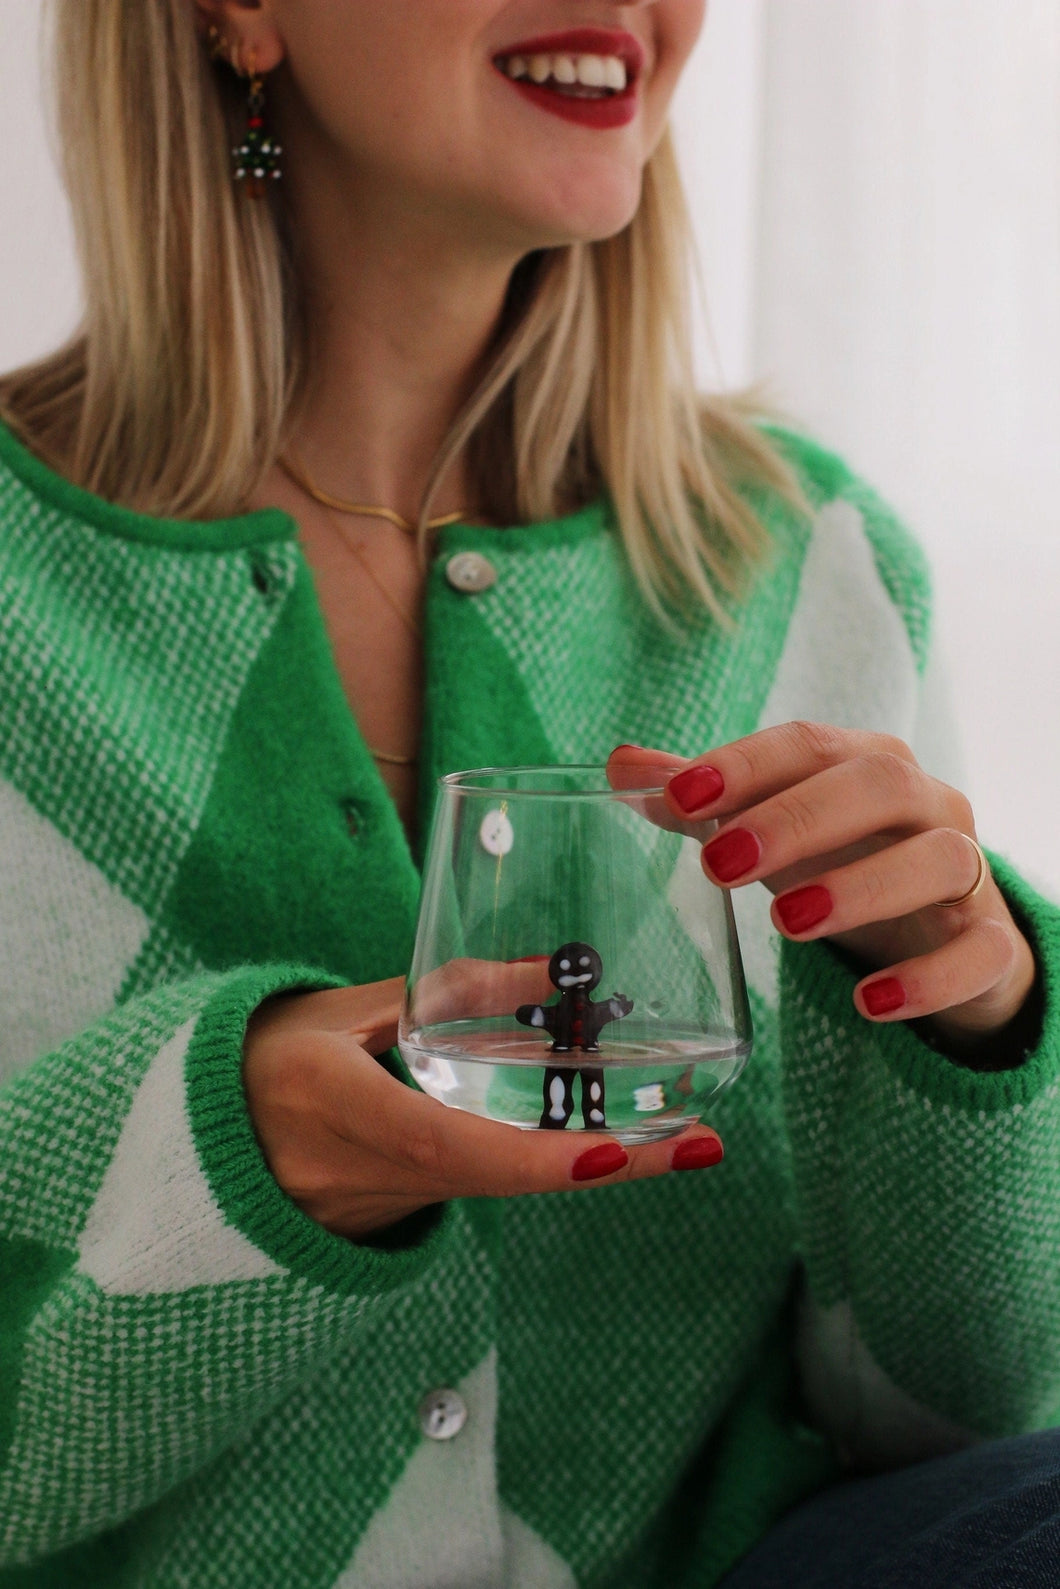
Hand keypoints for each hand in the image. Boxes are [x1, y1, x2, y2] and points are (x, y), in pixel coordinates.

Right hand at [242, 966, 723, 1239]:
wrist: (213, 1144)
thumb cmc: (273, 1059)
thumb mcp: (344, 1009)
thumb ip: (445, 992)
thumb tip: (554, 969)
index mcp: (340, 1108)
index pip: (445, 1144)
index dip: (531, 1154)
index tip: (613, 1147)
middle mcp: (371, 1171)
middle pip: (504, 1180)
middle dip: (606, 1165)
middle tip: (701, 1144)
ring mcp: (392, 1202)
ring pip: (507, 1188)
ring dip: (597, 1167)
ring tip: (689, 1138)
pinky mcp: (412, 1206)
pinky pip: (493, 1187)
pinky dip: (558, 1167)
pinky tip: (619, 1140)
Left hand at [609, 726, 1036, 1048]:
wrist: (946, 933)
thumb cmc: (845, 861)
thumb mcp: (773, 832)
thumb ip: (704, 804)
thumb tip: (622, 768)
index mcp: (868, 763)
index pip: (811, 743)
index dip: (746, 764)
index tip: (680, 795)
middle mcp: (929, 804)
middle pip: (880, 784)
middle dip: (798, 818)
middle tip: (721, 863)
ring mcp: (968, 872)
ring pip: (939, 859)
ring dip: (862, 887)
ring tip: (786, 924)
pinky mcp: (992, 944)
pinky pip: (979, 953)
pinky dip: (929, 978)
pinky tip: (869, 1004)